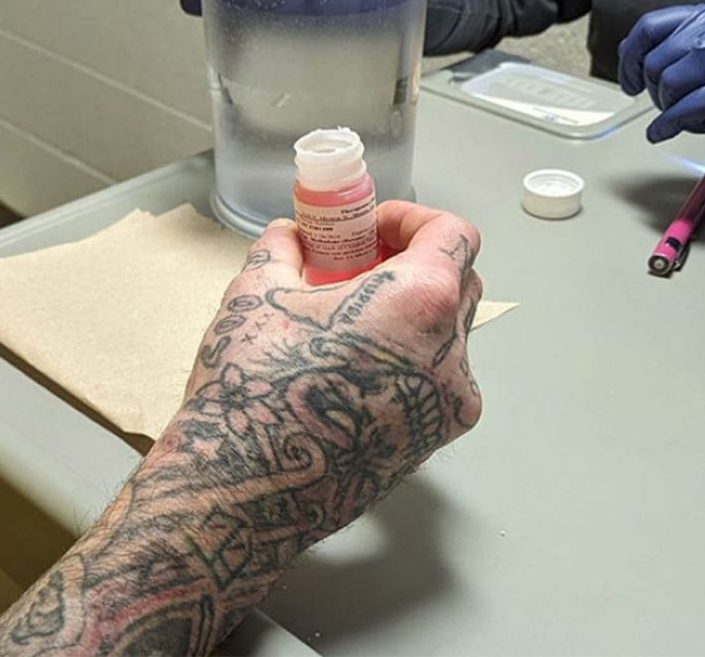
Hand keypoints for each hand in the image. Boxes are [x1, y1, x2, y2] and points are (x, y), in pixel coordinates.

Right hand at [172, 201, 482, 538]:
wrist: (246, 486)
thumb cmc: (254, 388)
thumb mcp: (256, 294)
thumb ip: (281, 250)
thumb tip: (287, 236)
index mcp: (419, 302)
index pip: (452, 234)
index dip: (412, 219)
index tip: (371, 228)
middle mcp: (451, 353)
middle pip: (459, 282)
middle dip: (412, 263)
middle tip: (357, 266)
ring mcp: (447, 405)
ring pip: (447, 336)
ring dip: (408, 315)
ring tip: (348, 321)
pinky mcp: (432, 443)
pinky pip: (434, 382)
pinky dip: (405, 361)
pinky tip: (350, 368)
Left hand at [618, 3, 704, 185]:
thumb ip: (676, 49)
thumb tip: (625, 50)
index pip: (651, 26)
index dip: (630, 57)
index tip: (629, 82)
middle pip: (656, 60)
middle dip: (656, 93)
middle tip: (674, 108)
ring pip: (669, 84)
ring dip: (670, 111)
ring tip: (693, 119)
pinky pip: (685, 108)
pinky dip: (668, 126)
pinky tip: (665, 133)